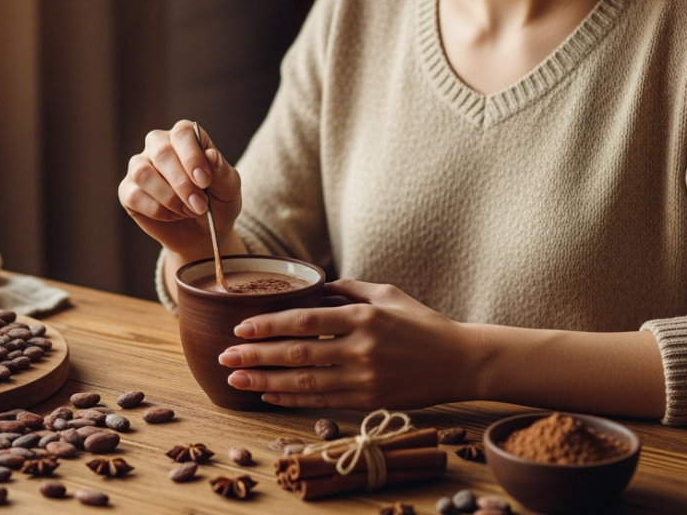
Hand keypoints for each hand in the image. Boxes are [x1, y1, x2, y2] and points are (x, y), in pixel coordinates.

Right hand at [118, 120, 241, 259]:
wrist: (202, 232)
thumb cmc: (217, 203)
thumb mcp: (228, 189)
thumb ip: (221, 171)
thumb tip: (211, 155)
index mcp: (184, 138)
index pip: (182, 133)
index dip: (192, 157)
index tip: (204, 181)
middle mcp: (158, 146)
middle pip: (161, 153)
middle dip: (182, 183)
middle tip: (200, 205)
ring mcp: (140, 167)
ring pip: (143, 174)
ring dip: (169, 198)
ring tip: (188, 212)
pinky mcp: (127, 190)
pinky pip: (134, 196)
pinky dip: (157, 210)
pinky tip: (172, 215)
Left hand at [218, 279, 476, 408]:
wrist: (460, 360)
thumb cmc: (421, 323)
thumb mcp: (387, 294)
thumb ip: (346, 289)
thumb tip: (310, 285)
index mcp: (363, 316)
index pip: (305, 321)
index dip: (269, 325)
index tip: (241, 326)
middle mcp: (362, 348)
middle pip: (298, 354)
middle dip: (257, 355)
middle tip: (225, 356)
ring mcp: (366, 378)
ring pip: (305, 382)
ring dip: (266, 381)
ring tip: (236, 380)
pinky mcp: (370, 401)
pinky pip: (323, 401)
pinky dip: (293, 398)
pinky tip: (269, 394)